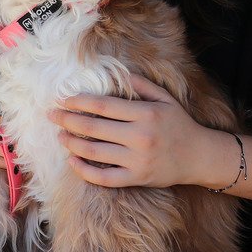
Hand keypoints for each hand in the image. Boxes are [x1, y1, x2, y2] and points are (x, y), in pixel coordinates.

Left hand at [49, 73, 225, 188]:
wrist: (200, 157)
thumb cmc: (179, 124)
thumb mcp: (165, 99)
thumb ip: (141, 85)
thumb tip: (118, 72)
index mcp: (145, 114)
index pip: (102, 106)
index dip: (78, 102)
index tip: (63, 100)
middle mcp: (140, 137)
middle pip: (93, 128)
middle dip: (67, 120)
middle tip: (52, 115)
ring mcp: (137, 160)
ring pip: (93, 152)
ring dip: (71, 143)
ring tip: (60, 136)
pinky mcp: (137, 179)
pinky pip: (103, 178)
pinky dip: (83, 170)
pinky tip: (72, 160)